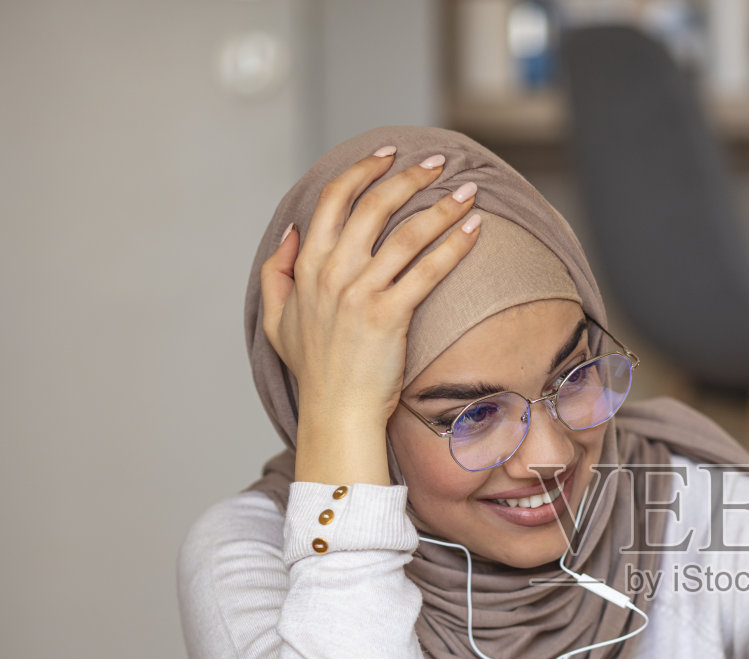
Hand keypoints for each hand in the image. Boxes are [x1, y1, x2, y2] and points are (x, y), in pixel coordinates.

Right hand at [258, 145, 480, 484]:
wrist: (336, 413)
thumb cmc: (314, 371)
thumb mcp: (275, 319)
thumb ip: (277, 272)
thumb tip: (292, 231)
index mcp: (308, 266)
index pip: (335, 199)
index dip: (363, 170)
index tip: (388, 155)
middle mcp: (333, 272)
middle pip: (375, 205)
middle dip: (410, 176)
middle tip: (439, 162)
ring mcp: (361, 293)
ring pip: (407, 233)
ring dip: (442, 206)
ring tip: (468, 192)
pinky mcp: (389, 315)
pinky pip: (428, 270)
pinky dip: (454, 245)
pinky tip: (474, 230)